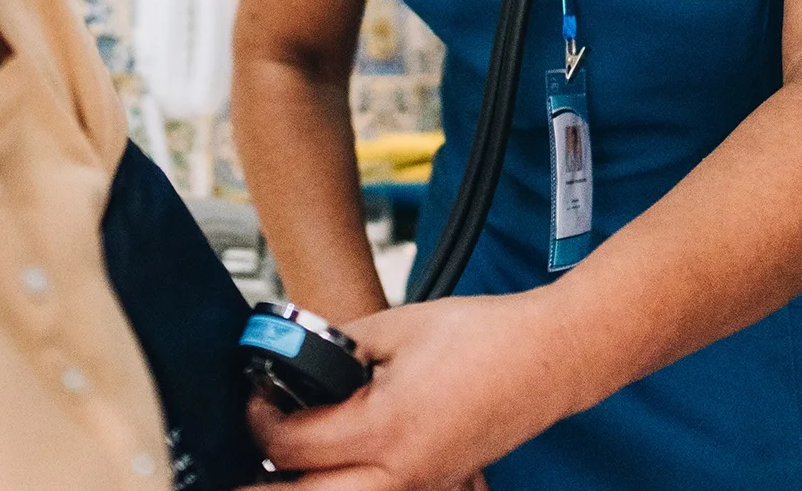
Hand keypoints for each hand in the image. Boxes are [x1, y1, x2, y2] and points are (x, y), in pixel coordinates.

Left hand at [248, 293, 569, 490]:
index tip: (255, 397)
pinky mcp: (439, 486)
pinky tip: (334, 464)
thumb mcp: (393, 326)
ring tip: (286, 461)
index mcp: (386, 428)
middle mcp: (404, 472)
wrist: (549, 355)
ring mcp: (425, 488)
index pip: (293, 445)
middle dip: (271, 480)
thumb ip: (334, 348)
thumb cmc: (483, 337)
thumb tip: (293, 361)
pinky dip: (348, 484)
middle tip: (252, 454)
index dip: (261, 419)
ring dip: (310, 485)